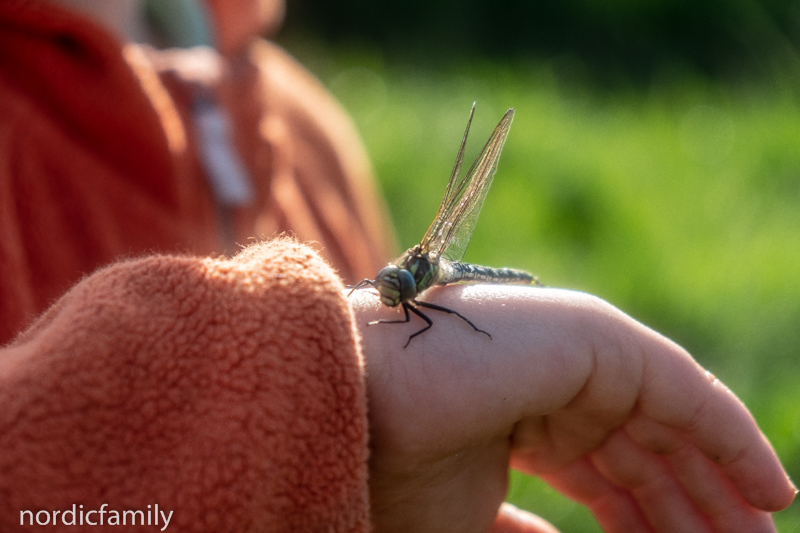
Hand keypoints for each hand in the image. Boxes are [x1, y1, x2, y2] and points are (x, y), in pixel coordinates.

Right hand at [350, 285, 795, 531]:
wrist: (359, 406)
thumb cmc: (395, 470)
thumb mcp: (471, 524)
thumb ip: (523, 532)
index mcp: (520, 424)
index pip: (604, 478)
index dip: (646, 524)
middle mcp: (552, 386)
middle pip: (644, 454)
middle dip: (691, 510)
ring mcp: (574, 357)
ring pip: (670, 425)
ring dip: (720, 483)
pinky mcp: (597, 339)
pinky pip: (685, 392)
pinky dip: (733, 437)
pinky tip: (770, 489)